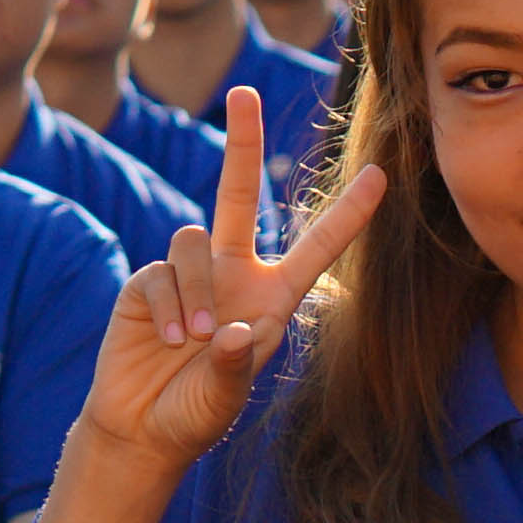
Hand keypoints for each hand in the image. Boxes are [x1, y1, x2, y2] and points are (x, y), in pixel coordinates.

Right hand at [74, 90, 384, 470]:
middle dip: (241, 143)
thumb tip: (232, 331)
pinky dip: (166, 308)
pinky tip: (165, 342)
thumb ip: (233, 366)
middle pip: (239, 194)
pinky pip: (159, 273)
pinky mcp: (148, 282)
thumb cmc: (195, 414)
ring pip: (192, 240)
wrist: (141, 428)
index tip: (381, 176)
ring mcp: (189, 274)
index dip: (348, 214)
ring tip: (189, 342)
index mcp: (272, 297)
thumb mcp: (225, 398)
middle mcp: (233, 274)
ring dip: (194, 292)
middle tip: (241, 93)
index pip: (316, 248)